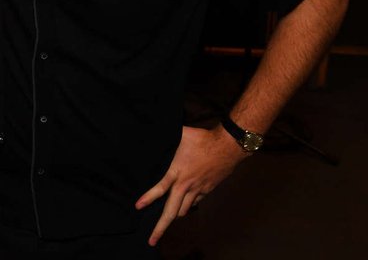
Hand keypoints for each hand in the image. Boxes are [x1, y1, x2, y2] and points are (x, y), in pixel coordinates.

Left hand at [135, 124, 247, 245]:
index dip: (148, 199)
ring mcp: (198, 190)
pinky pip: (195, 203)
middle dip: (160, 227)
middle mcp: (186, 185)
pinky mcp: (207, 190)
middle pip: (171, 211)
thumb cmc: (203, 138)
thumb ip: (167, 134)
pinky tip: (182, 207)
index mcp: (177, 172)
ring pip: (183, 211)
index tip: (138, 207)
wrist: (229, 146)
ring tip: (164, 223)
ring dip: (173, 216)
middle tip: (151, 240)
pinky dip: (187, 207)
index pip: (159, 189)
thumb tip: (155, 127)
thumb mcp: (181, 133)